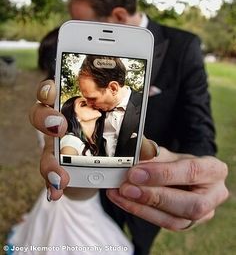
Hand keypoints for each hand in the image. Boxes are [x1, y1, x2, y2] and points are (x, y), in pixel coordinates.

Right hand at [29, 80, 156, 200]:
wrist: (102, 172)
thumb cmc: (110, 144)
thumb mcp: (124, 138)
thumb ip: (135, 140)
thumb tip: (151, 149)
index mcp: (74, 107)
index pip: (54, 90)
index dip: (48, 88)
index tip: (52, 91)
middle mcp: (59, 124)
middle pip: (39, 113)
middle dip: (44, 117)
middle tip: (59, 127)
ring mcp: (54, 147)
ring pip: (43, 148)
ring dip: (48, 160)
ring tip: (60, 174)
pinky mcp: (55, 168)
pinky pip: (49, 175)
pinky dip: (51, 184)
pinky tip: (56, 192)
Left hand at [107, 151, 228, 230]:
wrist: (186, 176)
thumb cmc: (180, 163)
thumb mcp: (170, 154)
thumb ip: (155, 155)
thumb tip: (136, 156)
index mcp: (214, 170)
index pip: (191, 172)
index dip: (162, 174)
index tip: (136, 172)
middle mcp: (214, 195)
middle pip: (188, 204)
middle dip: (153, 197)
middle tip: (127, 187)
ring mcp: (203, 215)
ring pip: (175, 220)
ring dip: (142, 208)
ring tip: (120, 195)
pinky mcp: (187, 225)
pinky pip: (164, 223)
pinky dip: (141, 212)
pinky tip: (124, 201)